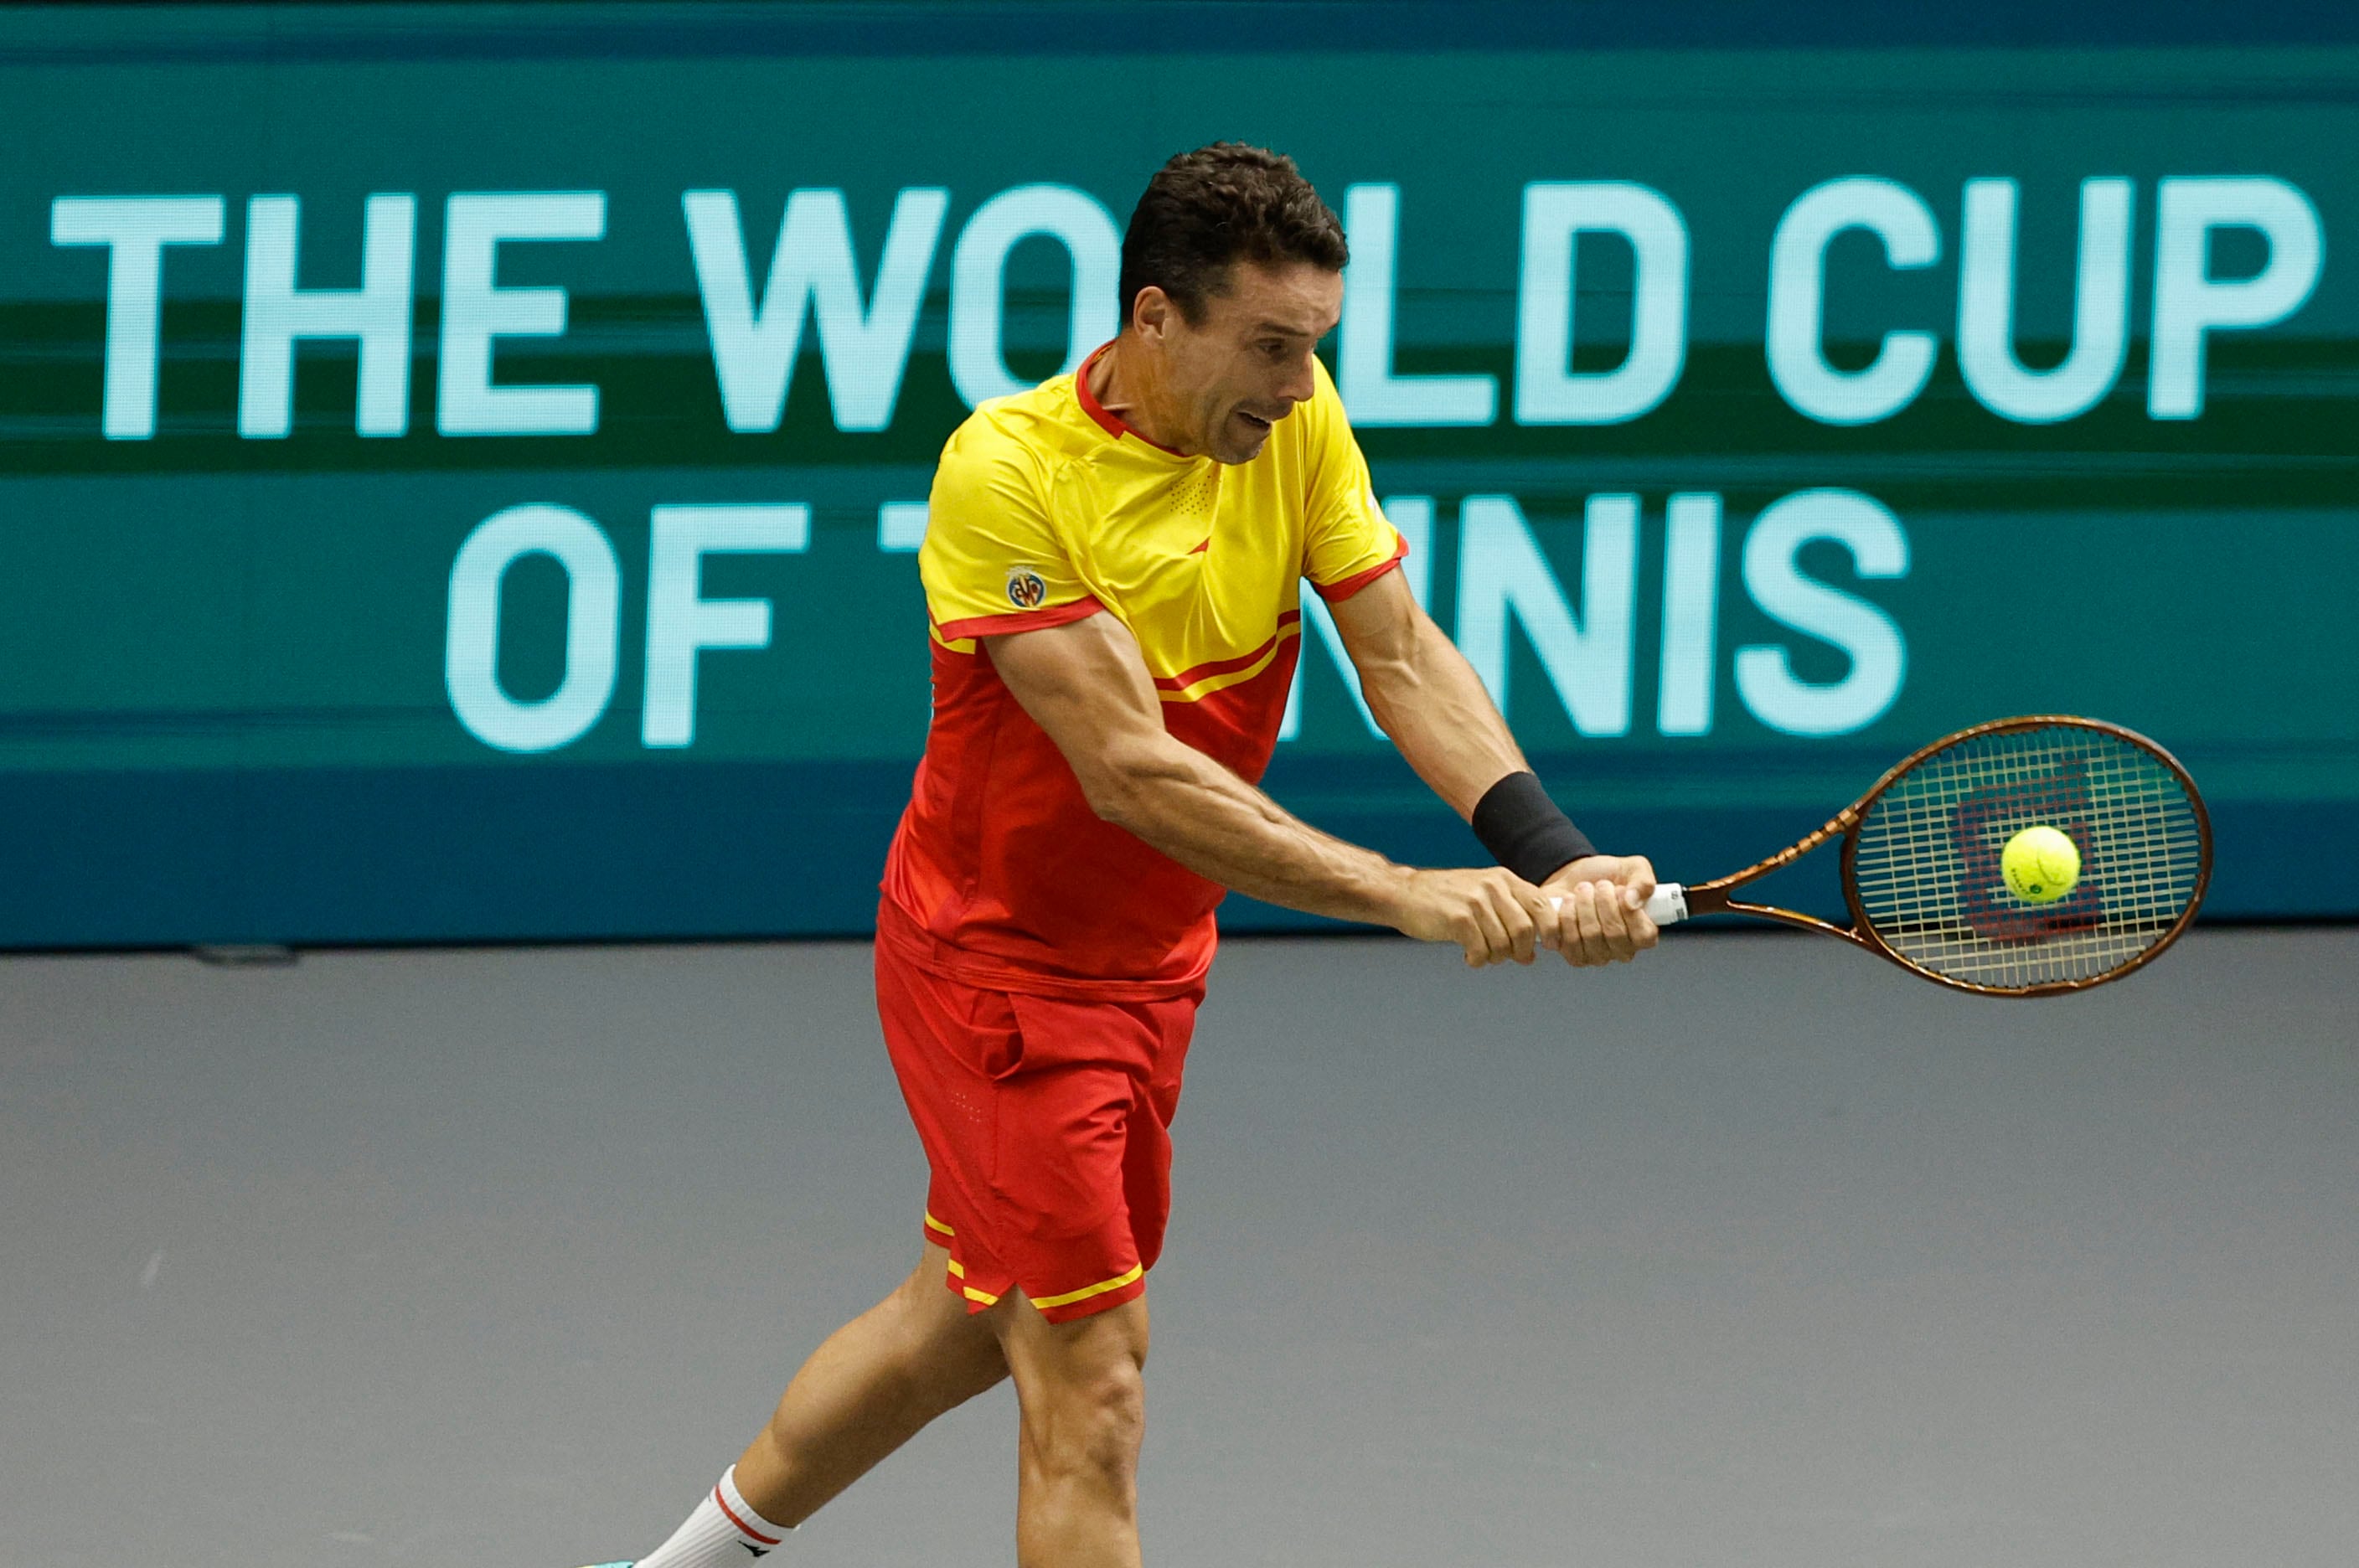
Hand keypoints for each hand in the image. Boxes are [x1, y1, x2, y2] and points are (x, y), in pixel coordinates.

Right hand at [1391, 866, 1559, 967]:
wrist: (1405, 894)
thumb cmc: (1447, 900)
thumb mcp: (1483, 896)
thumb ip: (1510, 918)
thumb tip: (1532, 955)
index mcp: (1504, 879)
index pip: (1542, 904)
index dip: (1552, 929)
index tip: (1551, 947)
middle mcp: (1493, 886)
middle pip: (1526, 930)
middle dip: (1521, 951)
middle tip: (1508, 957)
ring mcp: (1476, 901)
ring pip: (1503, 944)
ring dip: (1495, 957)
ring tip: (1482, 955)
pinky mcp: (1458, 918)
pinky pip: (1480, 950)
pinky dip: (1477, 960)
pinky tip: (1468, 957)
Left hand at [1541, 854, 1659, 966]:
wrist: (1571, 876)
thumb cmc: (1606, 876)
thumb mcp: (1633, 868)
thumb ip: (1644, 882)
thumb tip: (1632, 901)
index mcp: (1642, 934)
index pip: (1644, 936)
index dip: (1631, 911)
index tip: (1620, 890)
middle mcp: (1620, 950)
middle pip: (1614, 933)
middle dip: (1603, 901)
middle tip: (1599, 885)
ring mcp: (1594, 955)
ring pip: (1590, 935)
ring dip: (1583, 904)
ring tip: (1582, 890)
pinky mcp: (1569, 952)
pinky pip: (1563, 938)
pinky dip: (1563, 913)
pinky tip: (1566, 902)